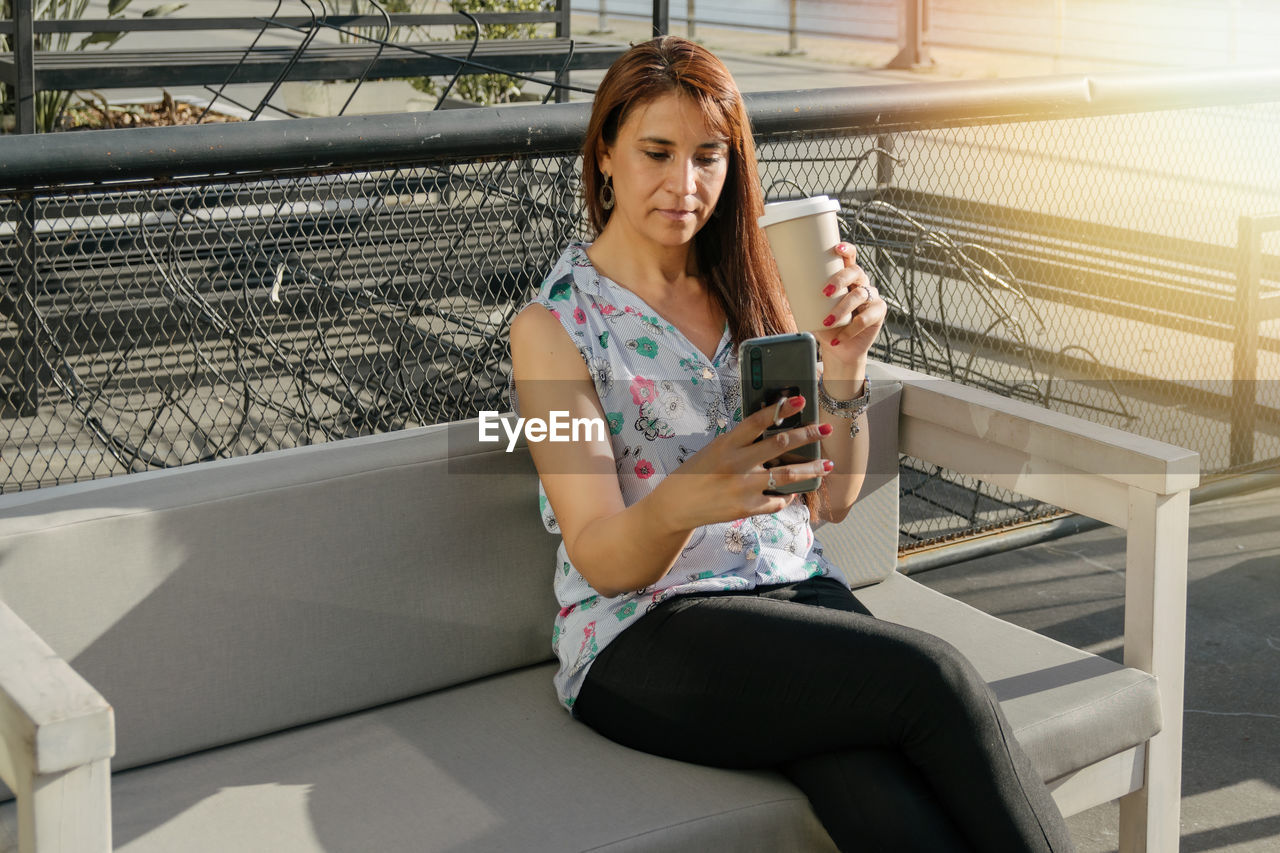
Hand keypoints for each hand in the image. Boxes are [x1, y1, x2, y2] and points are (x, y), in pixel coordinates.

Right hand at [653, 394, 834, 529]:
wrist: (676, 505)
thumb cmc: (695, 473)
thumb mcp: (714, 450)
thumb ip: (740, 443)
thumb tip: (772, 434)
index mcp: (727, 444)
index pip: (758, 421)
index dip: (781, 409)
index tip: (800, 400)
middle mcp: (737, 463)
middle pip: (780, 445)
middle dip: (807, 436)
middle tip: (825, 429)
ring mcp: (743, 487)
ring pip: (786, 476)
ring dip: (811, 470)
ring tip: (828, 465)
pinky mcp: (746, 508)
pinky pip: (776, 500)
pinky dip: (787, 495)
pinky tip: (794, 492)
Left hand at [811, 242, 885, 369]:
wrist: (838, 348)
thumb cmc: (825, 324)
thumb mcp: (812, 308)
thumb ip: (803, 295)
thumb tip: (782, 280)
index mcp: (847, 277)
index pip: (850, 257)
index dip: (846, 249)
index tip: (837, 248)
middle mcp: (861, 283)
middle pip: (856, 272)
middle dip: (840, 279)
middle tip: (824, 292)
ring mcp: (872, 297)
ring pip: (860, 296)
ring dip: (842, 309)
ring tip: (827, 321)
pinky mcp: (878, 313)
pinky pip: (866, 318)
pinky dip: (850, 330)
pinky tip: (839, 338)